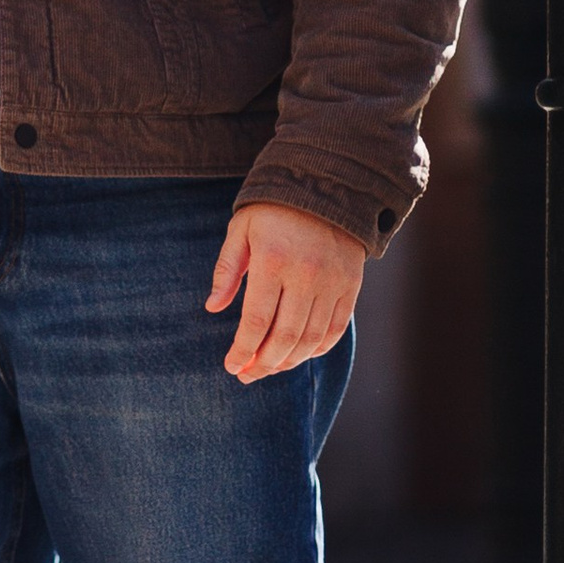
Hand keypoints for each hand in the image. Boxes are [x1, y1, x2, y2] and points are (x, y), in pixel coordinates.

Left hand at [205, 201, 365, 381]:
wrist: (326, 186)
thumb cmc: (273, 210)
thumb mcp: (241, 230)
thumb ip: (227, 270)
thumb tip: (212, 308)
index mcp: (272, 261)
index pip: (256, 321)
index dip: (242, 350)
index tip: (231, 366)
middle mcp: (305, 275)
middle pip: (284, 336)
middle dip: (263, 363)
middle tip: (247, 375)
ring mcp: (332, 282)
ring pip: (311, 338)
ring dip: (289, 361)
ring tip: (269, 367)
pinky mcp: (351, 285)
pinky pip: (335, 329)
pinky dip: (318, 349)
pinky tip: (299, 355)